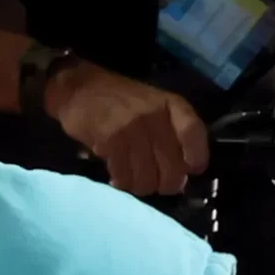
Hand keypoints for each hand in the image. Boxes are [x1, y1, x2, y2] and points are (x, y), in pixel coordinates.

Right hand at [47, 64, 210, 196]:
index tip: (189, 171)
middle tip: (154, 183)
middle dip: (165, 184)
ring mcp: (132, 128)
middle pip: (172, 168)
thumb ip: (170, 135)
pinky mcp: (111, 140)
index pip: (193, 134)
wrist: (79, 88)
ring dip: (140, 186)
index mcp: (171, 105)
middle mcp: (155, 115)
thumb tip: (181, 178)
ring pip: (147, 178)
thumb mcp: (154, 107)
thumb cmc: (120, 102)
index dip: (195, 158)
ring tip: (132, 179)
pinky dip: (122, 182)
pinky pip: (124, 176)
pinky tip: (117, 177)